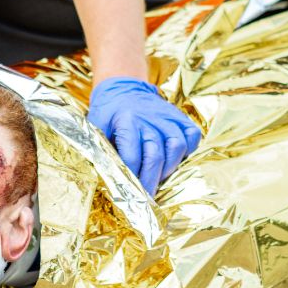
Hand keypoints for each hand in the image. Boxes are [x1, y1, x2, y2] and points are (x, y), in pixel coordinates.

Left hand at [87, 78, 201, 193]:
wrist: (124, 88)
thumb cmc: (108, 113)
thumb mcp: (95, 127)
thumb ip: (99, 148)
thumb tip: (102, 176)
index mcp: (126, 120)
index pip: (132, 154)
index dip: (131, 176)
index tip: (128, 192)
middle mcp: (149, 118)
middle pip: (155, 155)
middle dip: (150, 181)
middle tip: (145, 198)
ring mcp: (167, 117)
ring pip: (176, 146)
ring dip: (169, 167)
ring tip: (159, 177)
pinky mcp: (179, 117)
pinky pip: (192, 135)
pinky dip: (188, 150)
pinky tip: (175, 158)